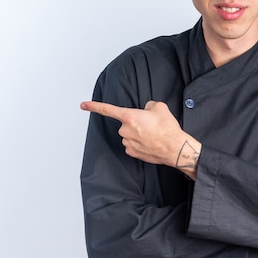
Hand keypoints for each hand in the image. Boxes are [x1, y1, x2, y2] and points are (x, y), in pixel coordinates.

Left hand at [81, 100, 200, 178]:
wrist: (174, 148)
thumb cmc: (167, 129)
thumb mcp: (160, 107)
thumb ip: (148, 105)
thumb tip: (146, 110)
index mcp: (130, 116)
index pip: (107, 110)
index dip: (94, 106)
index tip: (83, 105)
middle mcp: (125, 130)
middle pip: (126, 123)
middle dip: (135, 122)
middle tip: (151, 124)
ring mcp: (128, 142)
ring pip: (129, 134)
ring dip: (138, 133)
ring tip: (154, 134)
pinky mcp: (132, 152)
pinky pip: (132, 144)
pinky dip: (139, 142)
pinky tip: (150, 142)